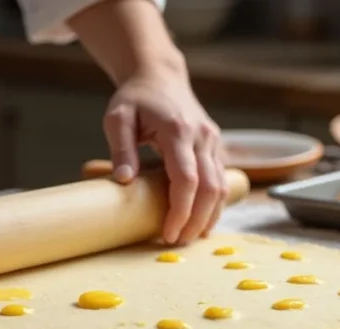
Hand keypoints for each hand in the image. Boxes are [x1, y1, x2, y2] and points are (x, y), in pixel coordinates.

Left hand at [102, 70, 226, 244]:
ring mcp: (213, 141)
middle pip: (210, 189)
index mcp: (178, 130)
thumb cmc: (135, 98)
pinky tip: (201, 220)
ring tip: (190, 237)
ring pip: (221, 186)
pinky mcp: (215, 146)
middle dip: (197, 221)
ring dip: (209, 216)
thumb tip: (124, 182)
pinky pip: (221, 179)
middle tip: (178, 242)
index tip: (168, 233)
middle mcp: (202, 136)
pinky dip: (214, 203)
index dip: (180, 211)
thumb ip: (121, 149)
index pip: (187, 180)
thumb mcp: (118, 118)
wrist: (160, 76)